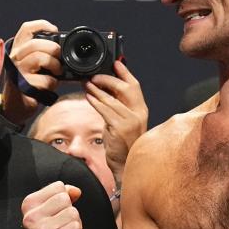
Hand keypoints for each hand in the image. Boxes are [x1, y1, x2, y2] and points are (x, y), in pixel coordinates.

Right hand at [0, 20, 61, 123]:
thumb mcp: (35, 65)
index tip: (55, 30)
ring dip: (54, 65)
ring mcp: (17, 71)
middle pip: (36, 44)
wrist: (15, 107)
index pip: (26, 29)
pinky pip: (44, 80)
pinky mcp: (22, 86)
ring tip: (57, 72)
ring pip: (39, 58)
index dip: (42, 25)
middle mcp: (14, 58)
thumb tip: (66, 49)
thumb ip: (45, 54)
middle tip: (59, 58)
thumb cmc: (29, 83)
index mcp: (18, 49)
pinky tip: (49, 86)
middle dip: (53, 49)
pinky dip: (52, 83)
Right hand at [22, 181, 82, 228]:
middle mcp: (30, 217)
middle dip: (69, 212)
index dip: (63, 200)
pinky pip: (76, 226)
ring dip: (74, 224)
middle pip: (65, 198)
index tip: (55, 215)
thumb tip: (76, 191)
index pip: (58, 186)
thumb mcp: (57, 209)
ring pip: (72, 212)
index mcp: (28, 204)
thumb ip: (66, 194)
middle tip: (61, 226)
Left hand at [84, 60, 147, 187]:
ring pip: (112, 99)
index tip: (116, 63)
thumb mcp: (124, 122)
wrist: (127, 166)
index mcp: (142, 110)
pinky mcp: (120, 128)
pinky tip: (88, 96)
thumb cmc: (124, 145)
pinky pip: (105, 110)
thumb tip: (104, 90)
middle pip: (125, 88)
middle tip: (94, 75)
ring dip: (97, 89)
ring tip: (86, 83)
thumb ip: (118, 107)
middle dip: (108, 79)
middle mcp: (139, 113)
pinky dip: (95, 101)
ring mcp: (131, 121)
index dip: (125, 72)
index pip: (135, 86)